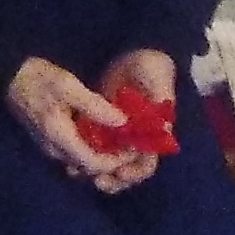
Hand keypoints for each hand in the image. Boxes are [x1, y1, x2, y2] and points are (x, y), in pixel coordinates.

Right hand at [5, 55, 137, 191]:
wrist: (8, 75)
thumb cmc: (38, 78)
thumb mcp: (68, 86)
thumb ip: (95, 106)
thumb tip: (122, 121)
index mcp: (60, 138)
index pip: (94, 164)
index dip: (117, 160)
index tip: (133, 147)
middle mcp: (55, 150)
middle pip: (89, 167)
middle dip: (112, 161)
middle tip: (130, 144)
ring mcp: (49, 147)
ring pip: (81, 162)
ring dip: (101, 156)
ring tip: (118, 140)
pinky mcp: (48, 141)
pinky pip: (74, 154)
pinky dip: (90, 149)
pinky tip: (99, 134)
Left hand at [88, 48, 177, 190]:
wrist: (135, 53)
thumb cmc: (151, 68)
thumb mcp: (158, 80)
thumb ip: (161, 101)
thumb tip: (164, 127)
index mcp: (153, 135)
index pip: (146, 163)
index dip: (135, 172)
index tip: (120, 173)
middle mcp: (135, 140)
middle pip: (126, 170)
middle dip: (113, 179)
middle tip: (98, 181)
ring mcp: (117, 134)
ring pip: (108, 162)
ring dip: (97, 171)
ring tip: (79, 173)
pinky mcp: (101, 125)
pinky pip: (94, 146)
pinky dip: (85, 154)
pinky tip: (71, 159)